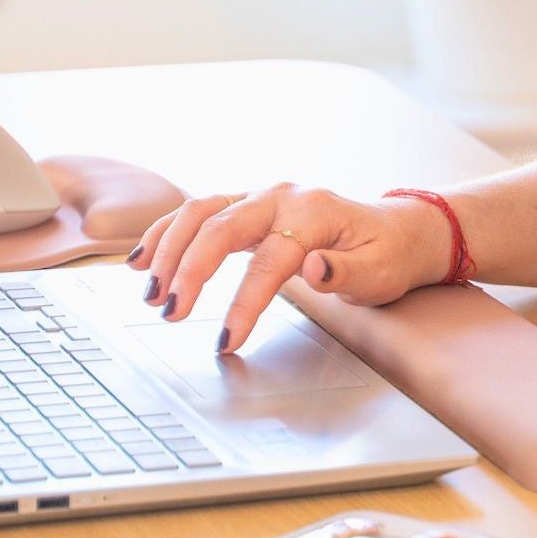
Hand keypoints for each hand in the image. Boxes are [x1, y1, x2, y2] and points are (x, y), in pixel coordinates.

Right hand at [126, 184, 452, 350]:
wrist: (395, 230)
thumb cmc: (386, 255)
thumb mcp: (379, 272)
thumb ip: (345, 273)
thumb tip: (316, 269)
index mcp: (314, 214)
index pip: (270, 261)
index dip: (245, 302)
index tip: (227, 340)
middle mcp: (281, 197)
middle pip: (221, 225)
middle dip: (189, 269)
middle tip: (170, 312)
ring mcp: (260, 197)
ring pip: (201, 211)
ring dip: (169, 249)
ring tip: (150, 292)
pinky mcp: (246, 206)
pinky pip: (198, 213)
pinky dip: (167, 233)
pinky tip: (142, 259)